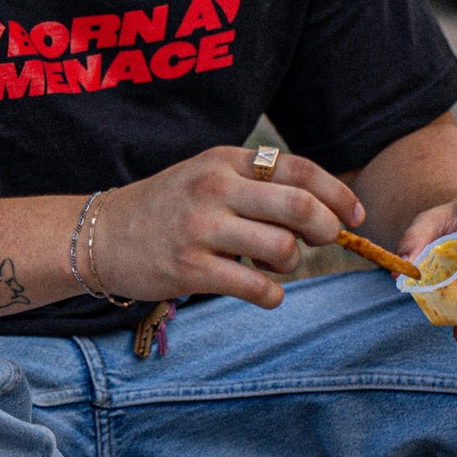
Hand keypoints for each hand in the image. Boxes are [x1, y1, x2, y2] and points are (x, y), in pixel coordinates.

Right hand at [93, 146, 365, 309]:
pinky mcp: (190, 269)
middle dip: (325, 229)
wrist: (101, 234)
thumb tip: (319, 210)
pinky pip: (256, 288)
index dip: (337, 193)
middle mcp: (215, 189)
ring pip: (282, 249)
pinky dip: (271, 296)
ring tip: (275, 267)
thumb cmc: (165, 207)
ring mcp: (202, 229)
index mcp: (225, 161)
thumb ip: (255, 185)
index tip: (355, 215)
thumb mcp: (206, 176)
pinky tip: (262, 293)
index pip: (298, 169)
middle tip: (321, 241)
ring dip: (292, 265)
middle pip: (299, 206)